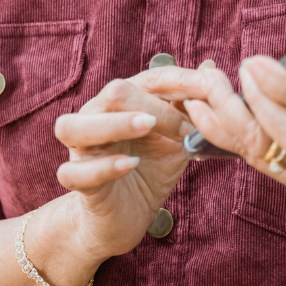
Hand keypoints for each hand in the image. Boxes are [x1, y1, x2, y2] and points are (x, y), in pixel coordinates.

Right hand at [53, 67, 201, 259]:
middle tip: (183, 129)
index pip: (150, 79)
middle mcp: (96, 117)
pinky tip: (131, 165)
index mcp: (123, 101)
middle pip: (114, 93)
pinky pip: (74, 172)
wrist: (125, 217)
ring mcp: (81, 149)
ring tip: (147, 128)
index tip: (211, 91)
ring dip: (115, 124)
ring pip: (75, 126)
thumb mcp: (176, 140)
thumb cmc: (149, 171)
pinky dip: (103, 167)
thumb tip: (211, 68)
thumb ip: (191, 111)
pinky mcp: (77, 181)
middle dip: (154, 105)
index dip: (181, 82)